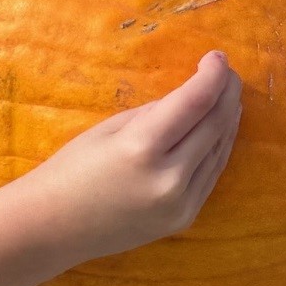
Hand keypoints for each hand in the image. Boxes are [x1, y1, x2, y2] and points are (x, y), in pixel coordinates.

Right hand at [24, 52, 242, 262]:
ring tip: (230, 96)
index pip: (196, 101)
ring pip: (220, 150)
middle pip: (215, 124)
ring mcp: (180, 203)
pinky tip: (220, 130)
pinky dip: (219, 147)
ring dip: (229, 119)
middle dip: (227, 93)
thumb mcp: (110, 128)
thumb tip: (192, 97)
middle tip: (228, 72)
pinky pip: (211, 174)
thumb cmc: (72, 169)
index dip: (213, 75)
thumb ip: (156, 113)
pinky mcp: (185, 218)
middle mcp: (168, 177)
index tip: (217, 57)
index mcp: (142, 147)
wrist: (55, 228)